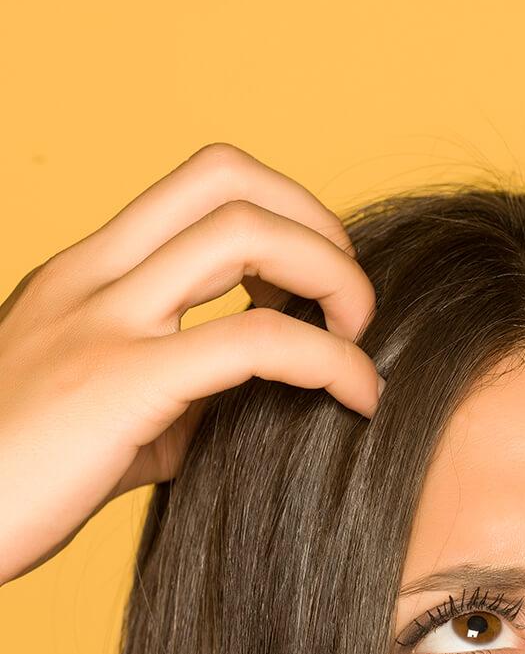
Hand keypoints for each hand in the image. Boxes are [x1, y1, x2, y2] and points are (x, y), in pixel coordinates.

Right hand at [0, 142, 382, 585]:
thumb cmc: (20, 476)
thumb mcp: (108, 405)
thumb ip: (186, 382)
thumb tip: (268, 387)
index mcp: (88, 272)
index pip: (205, 182)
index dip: (285, 213)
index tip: (313, 283)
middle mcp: (93, 276)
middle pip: (228, 177)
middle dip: (317, 224)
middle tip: (348, 301)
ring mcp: (102, 321)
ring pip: (245, 232)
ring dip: (333, 274)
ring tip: (359, 337)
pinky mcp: (120, 382)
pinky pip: (255, 340)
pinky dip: (331, 360)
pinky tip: (360, 398)